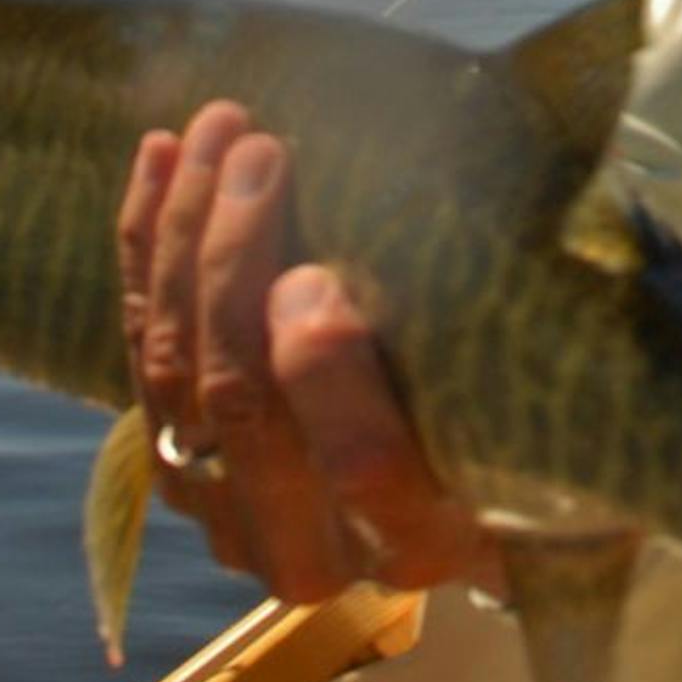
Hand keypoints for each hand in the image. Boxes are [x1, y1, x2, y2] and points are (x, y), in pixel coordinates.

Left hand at [116, 102, 494, 601]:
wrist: (462, 491)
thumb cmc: (522, 429)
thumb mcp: (538, 403)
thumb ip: (499, 342)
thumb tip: (460, 223)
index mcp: (423, 544)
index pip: (363, 469)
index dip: (325, 375)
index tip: (315, 276)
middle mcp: (313, 550)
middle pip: (243, 404)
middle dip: (235, 262)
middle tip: (261, 152)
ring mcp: (229, 513)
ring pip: (176, 370)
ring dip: (185, 235)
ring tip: (215, 131)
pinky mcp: (178, 465)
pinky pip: (143, 349)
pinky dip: (146, 250)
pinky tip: (162, 160)